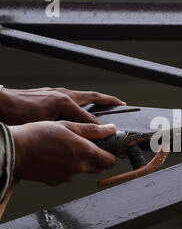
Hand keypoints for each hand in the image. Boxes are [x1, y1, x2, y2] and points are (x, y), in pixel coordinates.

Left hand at [0, 87, 125, 124]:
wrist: (2, 102)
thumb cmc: (19, 114)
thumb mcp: (46, 125)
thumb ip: (66, 129)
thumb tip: (81, 136)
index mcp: (65, 102)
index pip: (89, 117)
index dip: (101, 128)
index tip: (111, 134)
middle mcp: (65, 94)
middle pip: (93, 96)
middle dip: (109, 100)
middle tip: (121, 104)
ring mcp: (59, 92)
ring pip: (84, 95)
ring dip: (97, 99)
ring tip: (108, 103)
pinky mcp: (53, 93)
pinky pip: (75, 96)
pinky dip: (84, 100)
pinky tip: (84, 107)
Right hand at [10, 121, 117, 185]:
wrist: (14, 149)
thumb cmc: (39, 134)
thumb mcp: (68, 125)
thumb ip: (92, 130)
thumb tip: (112, 129)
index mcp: (85, 152)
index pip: (110, 161)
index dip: (112, 156)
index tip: (109, 150)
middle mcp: (79, 167)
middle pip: (99, 167)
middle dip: (97, 159)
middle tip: (86, 147)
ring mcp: (67, 177)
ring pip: (82, 171)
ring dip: (80, 163)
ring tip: (65, 150)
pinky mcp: (56, 182)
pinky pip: (67, 176)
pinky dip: (65, 168)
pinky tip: (54, 158)